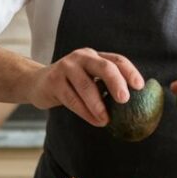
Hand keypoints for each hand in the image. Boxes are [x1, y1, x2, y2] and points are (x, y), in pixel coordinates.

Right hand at [25, 48, 143, 126]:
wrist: (36, 83)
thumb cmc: (70, 85)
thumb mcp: (88, 79)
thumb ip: (104, 85)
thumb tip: (132, 105)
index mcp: (94, 56)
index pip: (117, 60)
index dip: (130, 72)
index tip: (140, 87)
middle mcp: (81, 57)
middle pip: (104, 67)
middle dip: (116, 83)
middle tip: (125, 100)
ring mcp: (66, 67)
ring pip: (86, 86)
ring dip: (98, 105)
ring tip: (107, 120)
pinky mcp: (53, 81)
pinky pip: (72, 99)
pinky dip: (85, 112)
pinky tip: (95, 121)